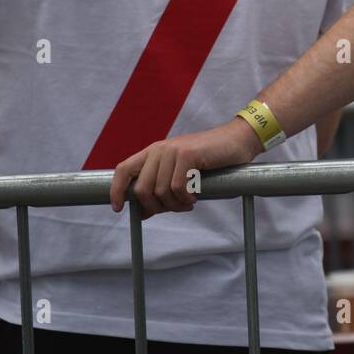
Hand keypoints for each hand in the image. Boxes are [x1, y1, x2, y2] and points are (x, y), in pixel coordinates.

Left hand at [110, 118, 262, 217]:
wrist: (237, 140)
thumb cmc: (210, 160)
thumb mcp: (180, 174)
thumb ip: (160, 188)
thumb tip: (143, 212)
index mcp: (153, 152)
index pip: (124, 169)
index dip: (116, 190)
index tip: (118, 208)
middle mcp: (159, 149)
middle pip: (142, 189)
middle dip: (156, 206)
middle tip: (174, 208)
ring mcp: (173, 150)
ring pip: (160, 191)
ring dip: (175, 205)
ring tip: (188, 202)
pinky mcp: (187, 154)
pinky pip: (177, 187)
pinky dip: (186, 198)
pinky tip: (195, 196)